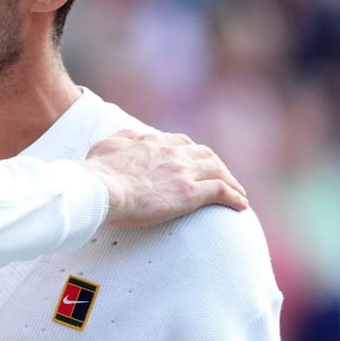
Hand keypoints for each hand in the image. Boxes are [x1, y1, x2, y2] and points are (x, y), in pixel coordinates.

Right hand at [82, 129, 247, 228]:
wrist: (101, 188)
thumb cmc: (98, 171)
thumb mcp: (107, 145)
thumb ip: (123, 138)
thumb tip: (132, 136)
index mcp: (153, 141)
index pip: (181, 143)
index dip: (192, 152)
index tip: (196, 161)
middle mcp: (172, 153)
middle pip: (205, 155)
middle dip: (216, 165)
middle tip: (222, 177)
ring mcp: (183, 172)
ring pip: (218, 170)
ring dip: (231, 180)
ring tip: (238, 192)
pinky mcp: (189, 193)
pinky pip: (220, 191)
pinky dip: (234, 196)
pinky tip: (241, 205)